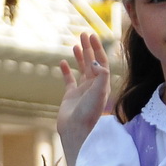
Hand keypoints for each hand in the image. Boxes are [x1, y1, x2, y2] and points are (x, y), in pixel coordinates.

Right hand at [57, 33, 110, 165]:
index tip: (92, 36)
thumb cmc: (89, 113)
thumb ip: (101, 76)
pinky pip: (69, 80)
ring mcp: (82, 90)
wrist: (77, 131)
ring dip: (80, 57)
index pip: (102, 62)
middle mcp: (94, 86)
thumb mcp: (99, 92)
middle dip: (89, 48)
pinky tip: (62, 62)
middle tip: (84, 34)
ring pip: (81, 69)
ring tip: (76, 45)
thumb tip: (96, 62)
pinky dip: (66, 71)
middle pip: (93, 62)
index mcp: (102, 84)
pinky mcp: (70, 96)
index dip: (98, 48)